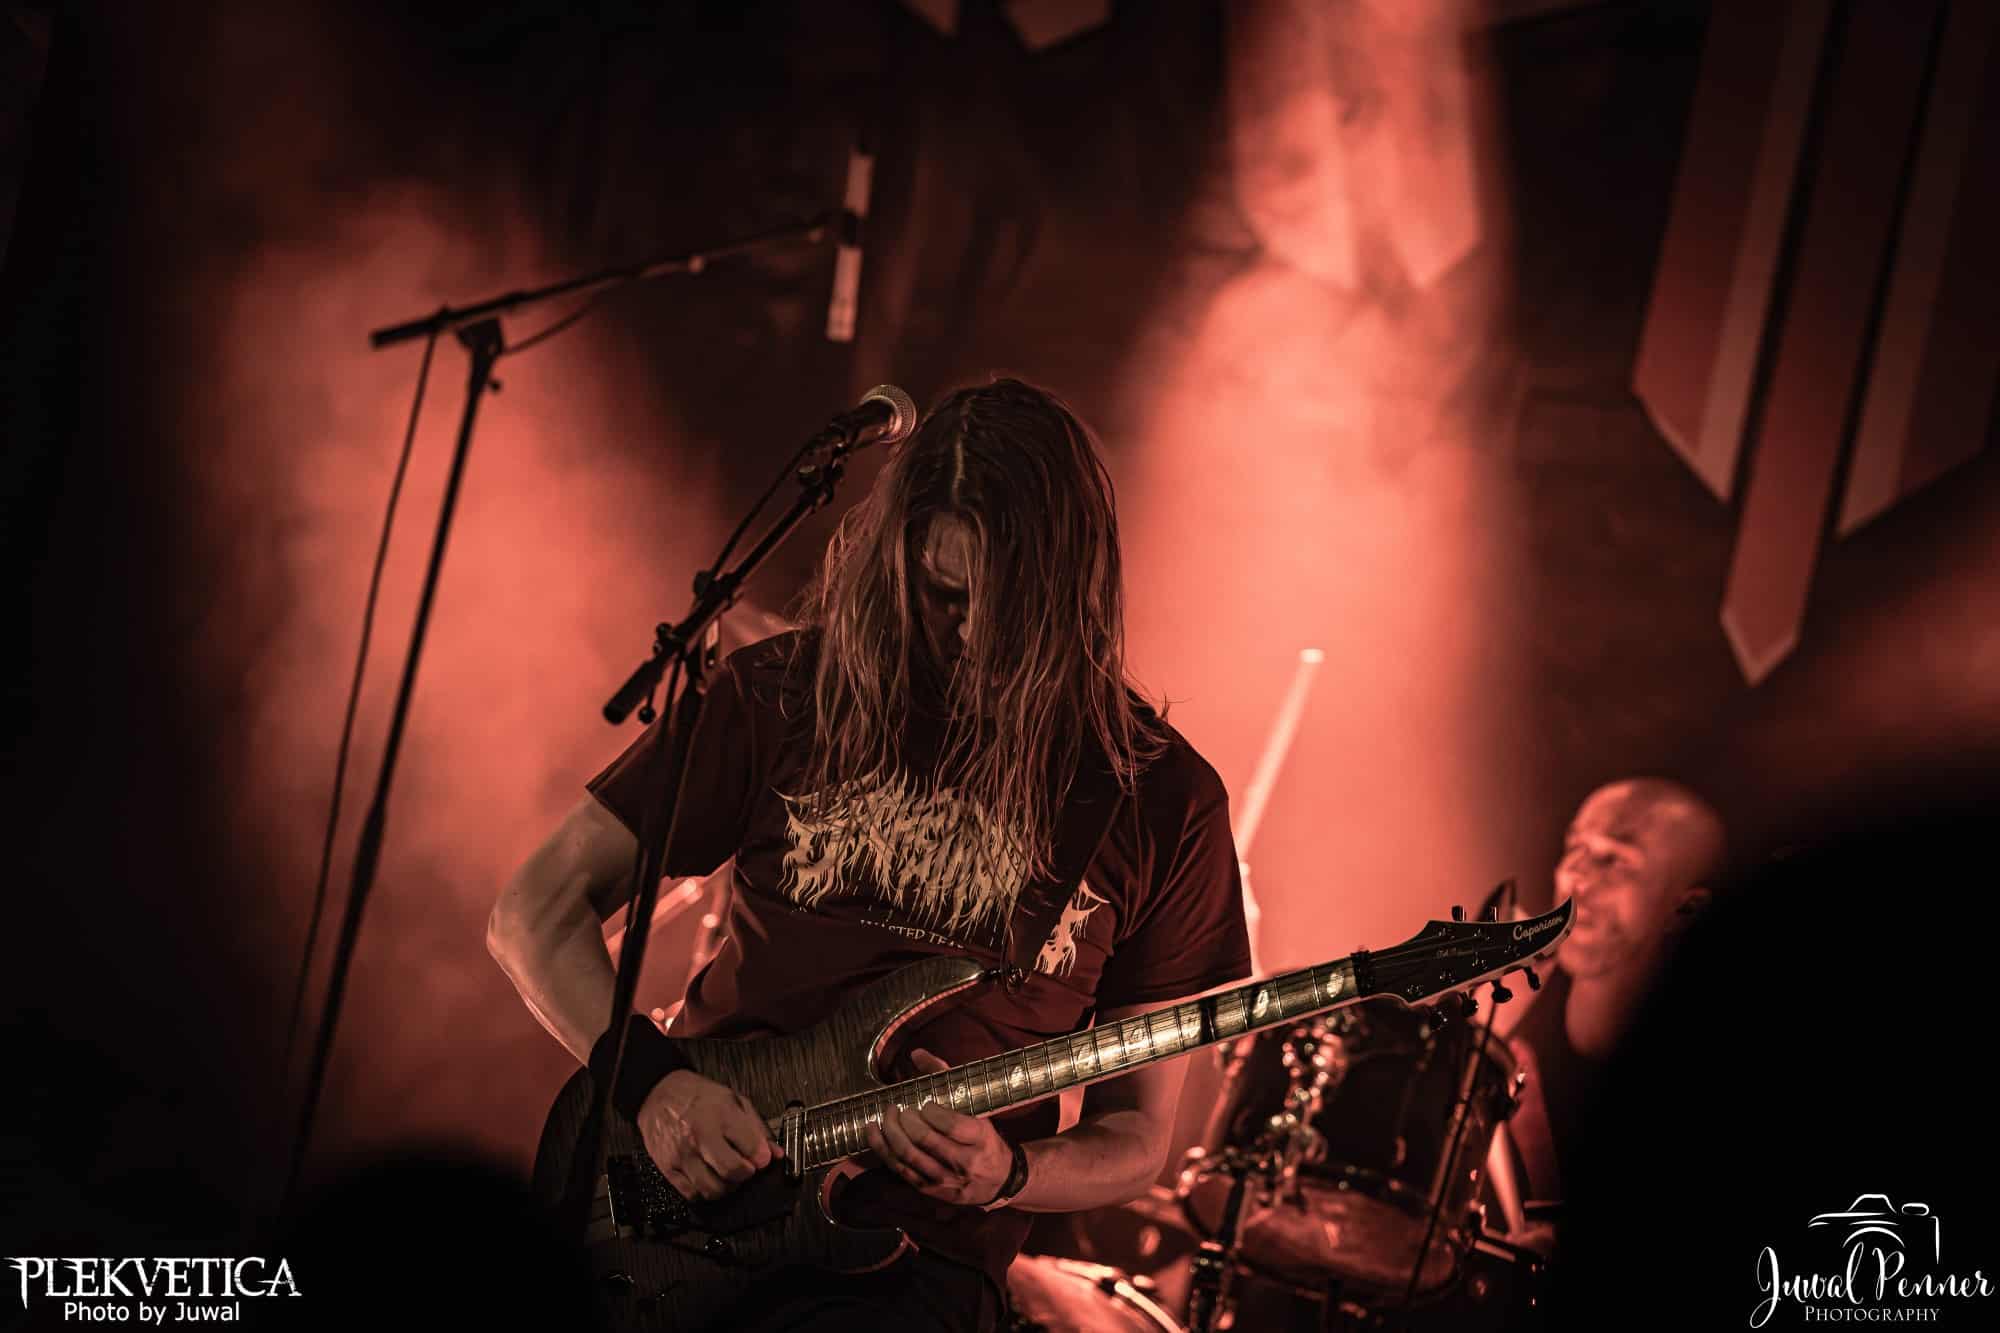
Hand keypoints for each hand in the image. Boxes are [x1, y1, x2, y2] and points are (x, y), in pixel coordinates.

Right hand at [635, 1069, 780, 1201]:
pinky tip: (709, 1178)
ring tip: (727, 1175)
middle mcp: (699, 1136)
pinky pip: (692, 1194)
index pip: (752, 1148)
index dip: (763, 1158)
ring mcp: (682, 1154)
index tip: (762, 1159)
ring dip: (726, 1187)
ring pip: (712, 1188)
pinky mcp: (668, 1168)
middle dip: (746, 1174)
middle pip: (732, 1171)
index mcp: (720, 1115)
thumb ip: (756, 1127)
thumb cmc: (696, 1095)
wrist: (659, 1093)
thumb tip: (775, 1153)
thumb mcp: (734, 1100)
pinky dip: (705, 1192)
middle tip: (746, 1168)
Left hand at [866, 1048, 1014, 1206]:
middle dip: (905, 1120)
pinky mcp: (929, 1189)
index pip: (950, 1124)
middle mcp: (963, 1162)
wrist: (999, 1180)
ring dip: (891, 1132)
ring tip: (887, 1115)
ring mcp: (945, 1179)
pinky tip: (874, 1132)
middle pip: (924, 1140)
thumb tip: (916, 1054)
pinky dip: (882, 1149)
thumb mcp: (977, 1109)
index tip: (925, 1103)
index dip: (931, 1111)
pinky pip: (899, 1169)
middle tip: (899, 1108)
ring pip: (908, 1156)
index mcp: (979, 1139)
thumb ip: (947, 1077)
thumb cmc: (984, 1139)